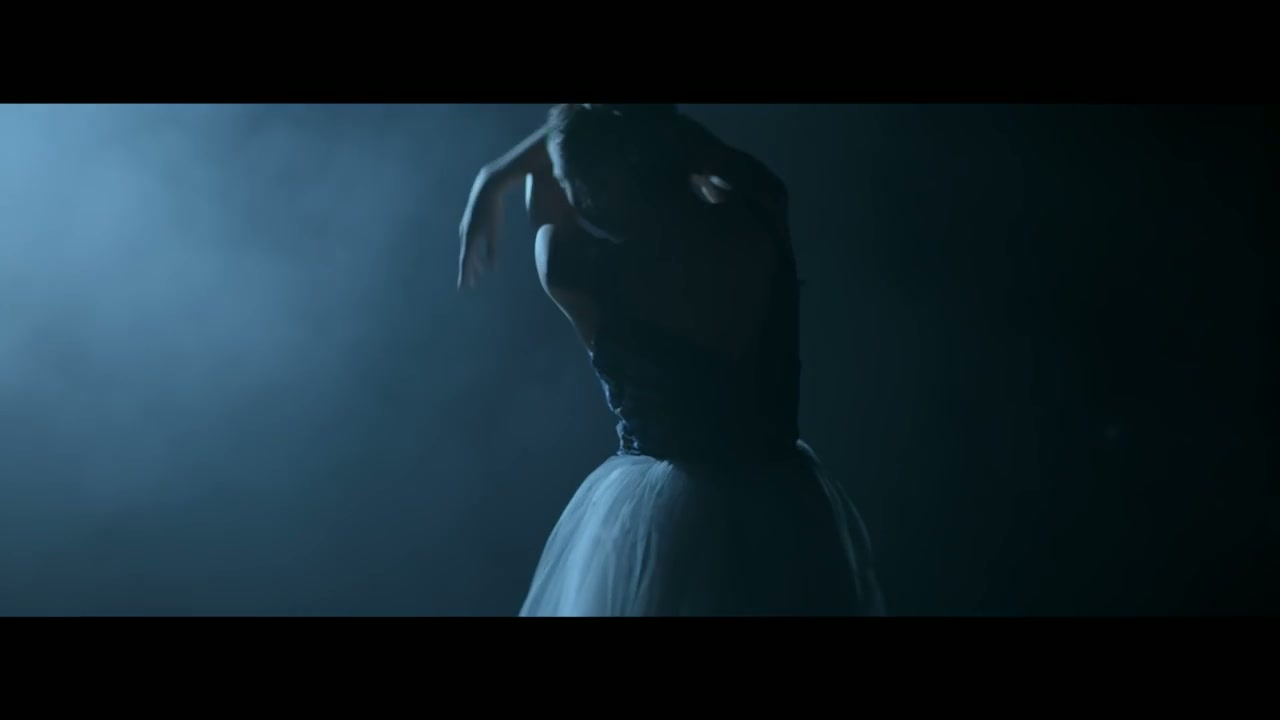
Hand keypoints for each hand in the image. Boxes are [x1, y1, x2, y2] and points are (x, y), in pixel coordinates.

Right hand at [458, 168, 502, 288]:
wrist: (487, 189)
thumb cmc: (493, 210)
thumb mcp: (495, 232)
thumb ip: (492, 250)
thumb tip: (492, 267)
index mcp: (470, 238)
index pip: (466, 261)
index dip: (465, 275)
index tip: (463, 287)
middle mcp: (465, 234)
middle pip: (467, 257)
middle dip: (469, 271)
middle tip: (471, 285)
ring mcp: (466, 228)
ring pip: (469, 249)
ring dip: (474, 262)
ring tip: (480, 272)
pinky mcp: (470, 223)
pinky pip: (471, 241)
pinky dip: (476, 251)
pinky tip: (481, 254)